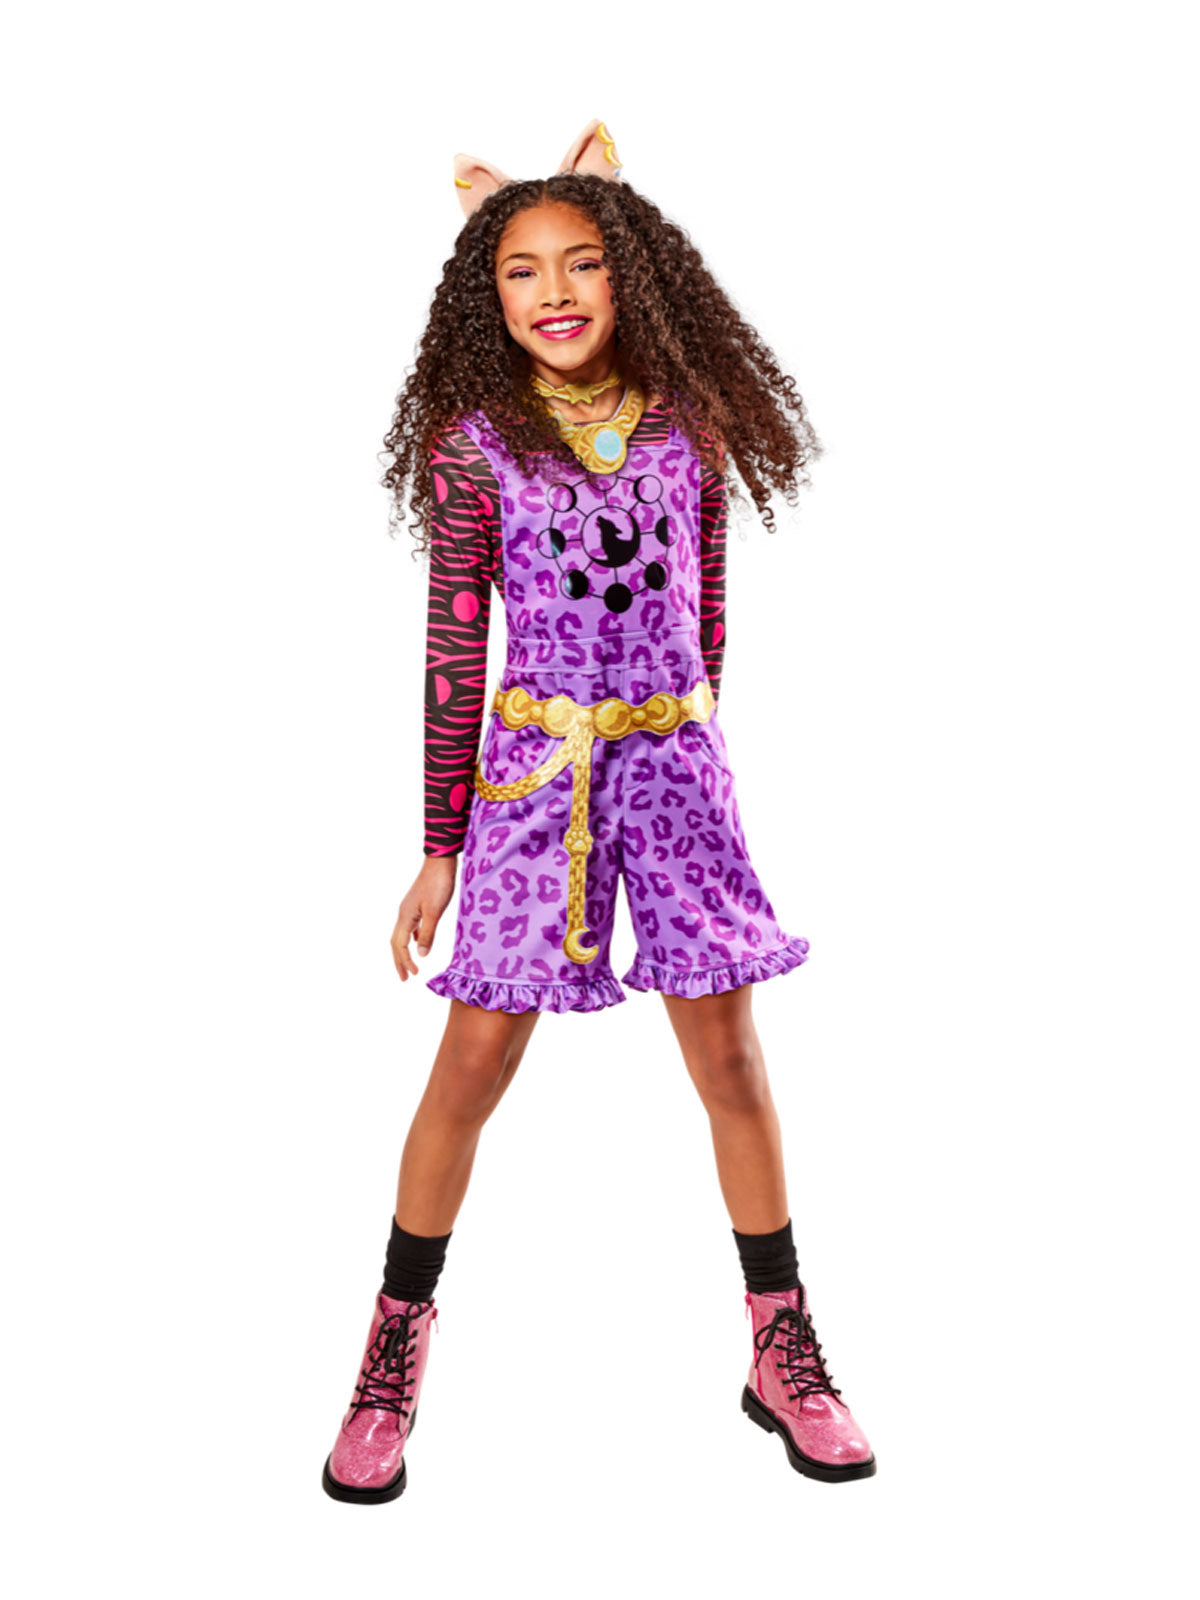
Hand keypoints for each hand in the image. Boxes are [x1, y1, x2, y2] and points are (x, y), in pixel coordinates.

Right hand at [391, 856, 457, 981]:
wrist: (440, 862)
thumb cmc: (438, 885)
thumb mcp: (435, 912)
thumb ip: (428, 934)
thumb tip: (420, 955)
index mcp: (405, 917)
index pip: (399, 945)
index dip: (405, 961)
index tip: (413, 975)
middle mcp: (403, 914)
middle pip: (396, 942)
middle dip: (399, 961)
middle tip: (404, 978)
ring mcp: (409, 909)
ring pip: (402, 935)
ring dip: (404, 951)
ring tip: (409, 964)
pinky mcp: (417, 905)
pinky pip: (410, 927)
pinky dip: (412, 938)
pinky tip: (418, 942)